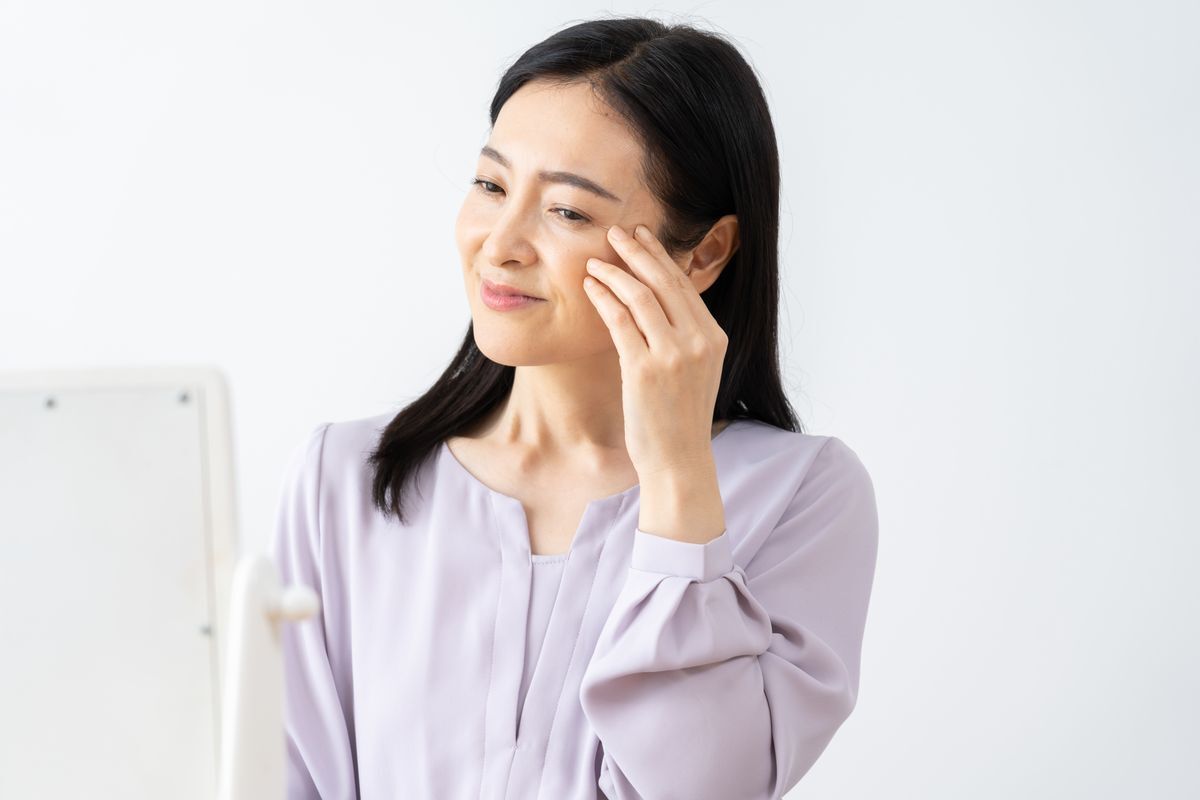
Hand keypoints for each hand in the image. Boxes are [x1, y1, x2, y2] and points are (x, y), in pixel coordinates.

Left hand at [582, 223, 727, 478]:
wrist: (679, 460)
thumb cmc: (680, 418)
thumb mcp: (696, 370)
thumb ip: (685, 337)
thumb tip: (657, 302)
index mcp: (714, 338)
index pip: (684, 285)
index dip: (660, 256)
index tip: (641, 237)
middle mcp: (699, 342)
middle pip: (664, 282)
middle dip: (637, 251)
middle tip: (615, 233)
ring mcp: (673, 355)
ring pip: (640, 296)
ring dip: (614, 272)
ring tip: (595, 261)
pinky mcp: (644, 370)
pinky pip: (620, 321)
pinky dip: (603, 298)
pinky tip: (590, 287)